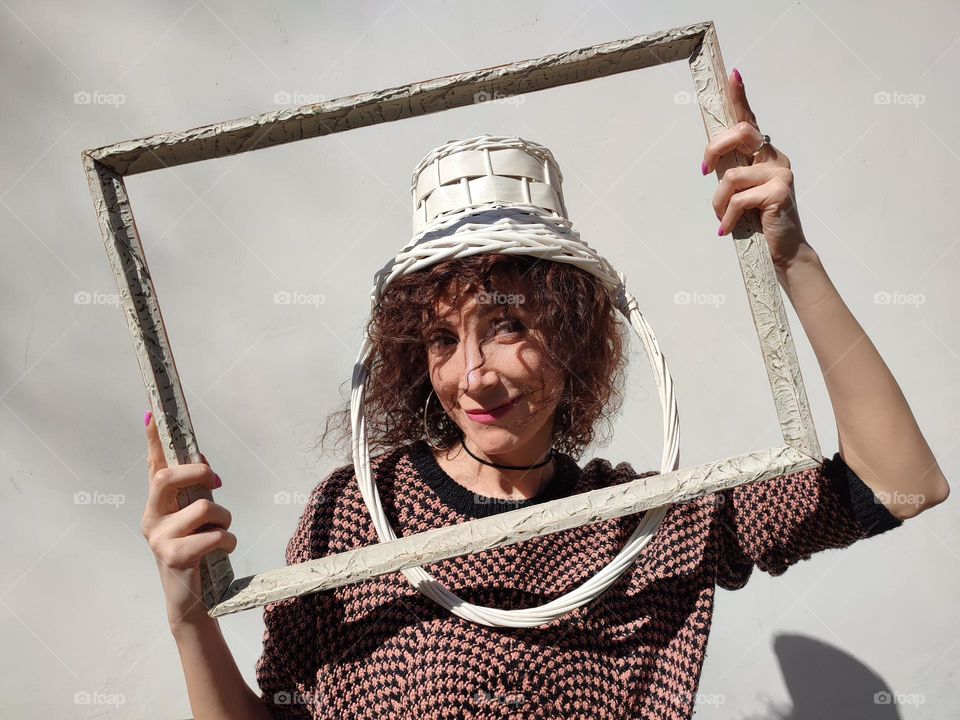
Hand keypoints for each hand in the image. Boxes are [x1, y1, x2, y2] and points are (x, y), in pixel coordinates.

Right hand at [140, 412, 235, 629]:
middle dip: (196, 472)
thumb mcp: (196, 519)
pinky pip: (213, 535)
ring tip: (222, 533)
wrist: (192, 602)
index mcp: (157, 505)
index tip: (152, 414)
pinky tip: (223, 550)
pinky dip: (228, 540)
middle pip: (165, 478)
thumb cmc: (197, 553)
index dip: (153, 441)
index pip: (153, 466)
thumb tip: (202, 459)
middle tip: (215, 481)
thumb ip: (194, 492)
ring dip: (224, 518)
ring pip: (202, 508)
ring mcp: (158, 538)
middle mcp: (151, 518)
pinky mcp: (173, 556)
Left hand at [702, 68, 810, 270]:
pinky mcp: (780, 191)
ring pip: (731, 175)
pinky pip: (739, 199)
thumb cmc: (759, 220)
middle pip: (739, 133)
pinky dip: (728, 217)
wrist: (782, 250)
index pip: (750, 120)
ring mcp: (780, 172)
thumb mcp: (741, 192)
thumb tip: (711, 161)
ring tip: (722, 217)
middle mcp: (775, 157)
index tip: (733, 74)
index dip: (740, 96)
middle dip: (713, 151)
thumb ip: (732, 172)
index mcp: (764, 154)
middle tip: (705, 173)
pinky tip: (727, 229)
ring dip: (719, 201)